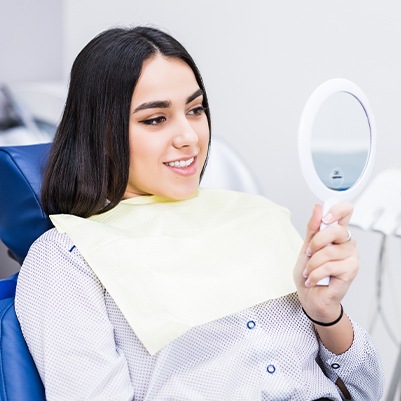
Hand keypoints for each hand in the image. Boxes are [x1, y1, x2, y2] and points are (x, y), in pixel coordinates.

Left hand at [293, 202, 357, 322]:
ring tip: (308, 271)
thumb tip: (318, 207)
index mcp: (336, 233)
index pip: (346, 211)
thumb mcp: (306, 247)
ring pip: (329, 251)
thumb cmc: (309, 272)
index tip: (325, 218)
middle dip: (316, 242)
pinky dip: (315, 274)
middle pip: (337, 229)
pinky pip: (330, 266)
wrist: (310, 297)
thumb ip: (312, 228)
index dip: (337, 210)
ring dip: (312, 263)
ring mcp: (351, 256)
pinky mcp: (352, 269)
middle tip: (308, 253)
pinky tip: (313, 279)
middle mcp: (347, 242)